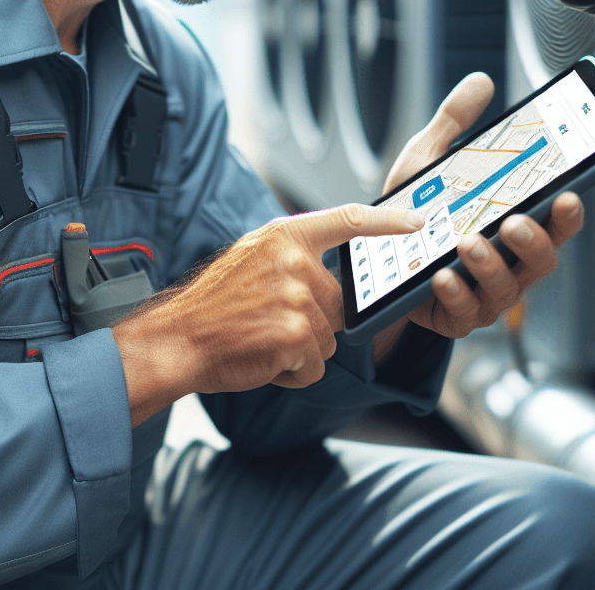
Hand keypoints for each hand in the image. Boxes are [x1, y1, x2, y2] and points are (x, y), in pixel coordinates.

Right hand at [112, 203, 424, 424]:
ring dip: (300, 350)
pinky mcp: (296, 335)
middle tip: (266, 324)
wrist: (177, 339)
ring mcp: (297, 298)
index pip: (347, 221)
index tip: (417, 222)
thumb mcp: (250, 260)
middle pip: (337, 304)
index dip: (387, 221)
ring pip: (328, 339)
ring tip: (259, 340)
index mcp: (284, 236)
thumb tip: (328, 277)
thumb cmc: (212, 308)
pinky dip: (292, 372)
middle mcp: (295, 261)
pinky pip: (313, 367)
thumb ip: (291, 258)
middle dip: (311, 323)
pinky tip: (262, 359)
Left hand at [373, 73, 584, 352]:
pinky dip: (456, 294)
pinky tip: (442, 277)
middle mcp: (510, 262)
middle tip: (513, 221)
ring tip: (467, 243)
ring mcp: (486, 294)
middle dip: (534, 241)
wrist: (368, 259)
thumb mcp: (429, 161)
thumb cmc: (413, 212)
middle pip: (543, 260)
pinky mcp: (457, 318)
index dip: (568, 214)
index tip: (568, 195)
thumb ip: (455, 123)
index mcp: (513, 225)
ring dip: (491, 264)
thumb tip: (480, 82)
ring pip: (507, 288)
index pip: (555, 223)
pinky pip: (466, 312)